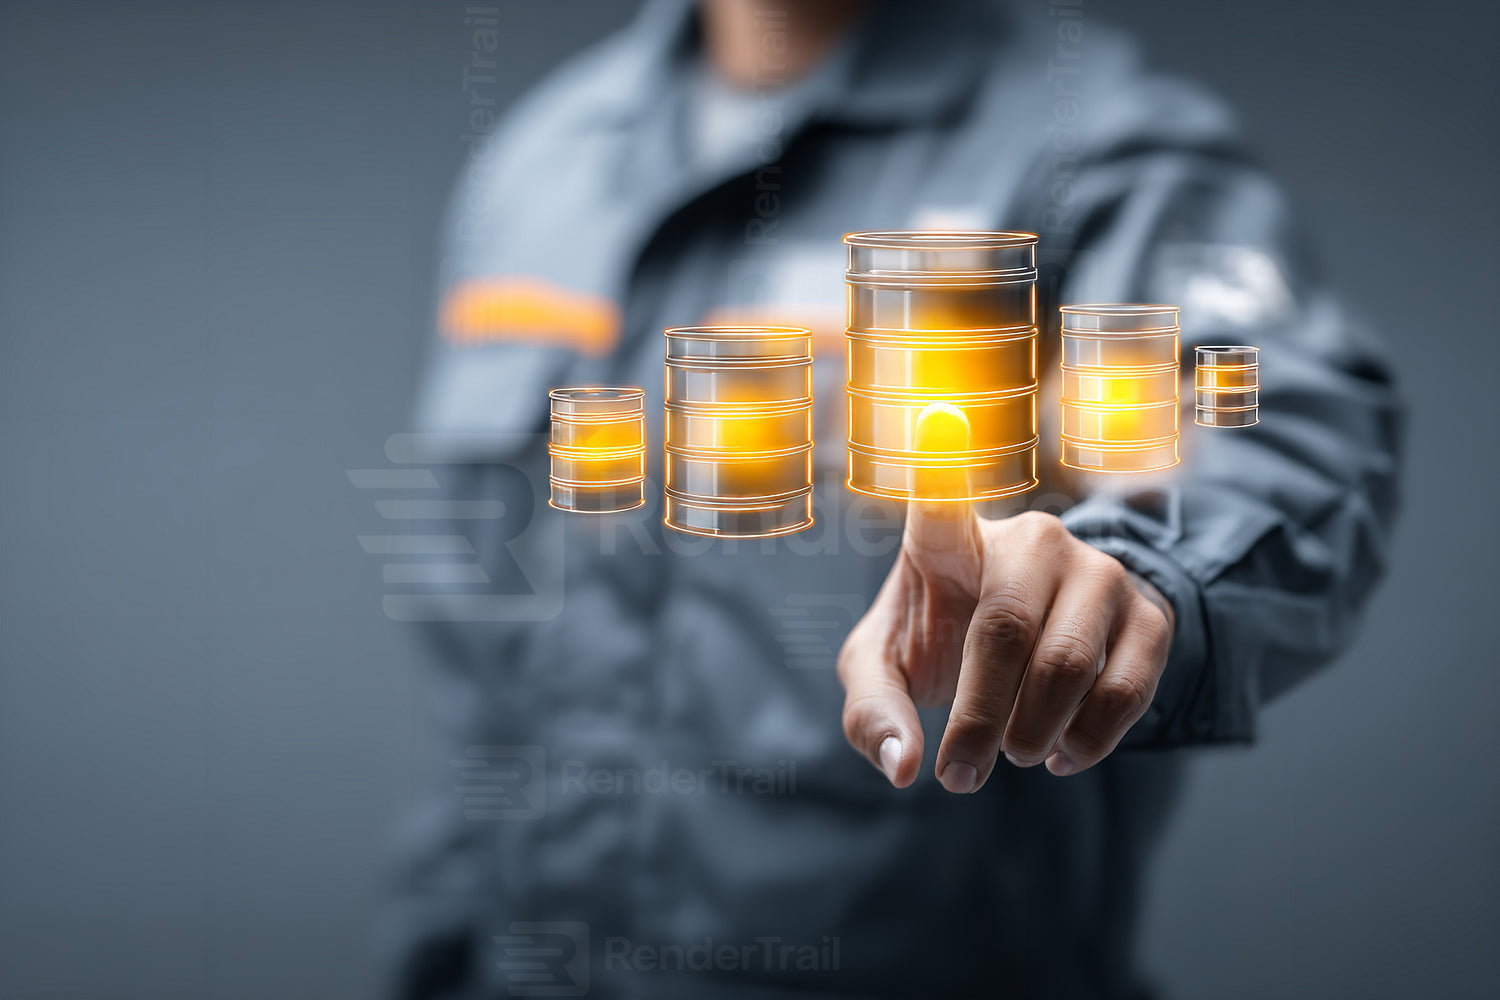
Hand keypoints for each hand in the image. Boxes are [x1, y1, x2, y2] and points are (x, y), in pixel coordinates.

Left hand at [836, 406, 1173, 790]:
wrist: (1023, 643)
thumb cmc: (938, 640)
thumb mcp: (886, 670)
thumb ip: (874, 711)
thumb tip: (901, 765)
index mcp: (949, 543)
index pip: (943, 504)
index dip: (942, 464)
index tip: (937, 417)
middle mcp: (1029, 539)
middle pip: (1005, 632)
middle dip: (980, 720)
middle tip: (961, 774)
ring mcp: (1095, 570)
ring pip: (1067, 666)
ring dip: (1032, 734)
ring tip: (1012, 755)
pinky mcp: (1148, 611)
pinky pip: (1127, 688)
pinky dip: (1089, 741)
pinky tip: (1061, 754)